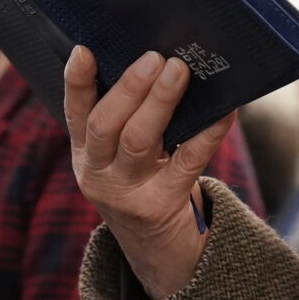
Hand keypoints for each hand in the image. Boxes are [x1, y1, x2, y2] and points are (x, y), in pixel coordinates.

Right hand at [63, 47, 235, 299]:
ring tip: (178, 71)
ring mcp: (128, 192)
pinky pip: (186, 162)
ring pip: (139, 141)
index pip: (75, 113)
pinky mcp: (162, 205)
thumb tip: (158, 60)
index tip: (84, 50)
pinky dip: (206, 133)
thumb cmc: (142, 181)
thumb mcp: (118, 157)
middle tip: (155, 57)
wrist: (157, 248)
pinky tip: (223, 111)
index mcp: (85, 154)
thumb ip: (124, 118)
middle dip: (130, 88)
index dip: (76, 82)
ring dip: (159, 102)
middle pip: (106, 125)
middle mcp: (98, 173)